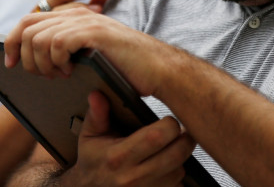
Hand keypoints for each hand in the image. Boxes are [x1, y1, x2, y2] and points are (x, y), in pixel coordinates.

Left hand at [5, 7, 175, 97]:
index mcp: (73, 17)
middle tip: (41, 76)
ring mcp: (86, 21)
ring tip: (59, 75)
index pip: (28, 20)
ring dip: (41, 62)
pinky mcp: (94, 32)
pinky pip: (56, 43)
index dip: (11, 42)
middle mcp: (77, 14)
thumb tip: (32, 61)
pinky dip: (56, 61)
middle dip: (24, 56)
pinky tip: (70, 71)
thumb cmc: (125, 67)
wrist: (156, 68)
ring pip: (38, 38)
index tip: (9, 64)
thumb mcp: (88, 55)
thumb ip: (66, 50)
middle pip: (26, 27)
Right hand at [58, 91, 194, 186]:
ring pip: (180, 171)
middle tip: (181, 131)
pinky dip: (177, 174)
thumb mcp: (89, 136)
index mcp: (118, 157)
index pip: (156, 137)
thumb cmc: (92, 161)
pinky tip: (168, 165)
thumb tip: (97, 95)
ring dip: (181, 157)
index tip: (168, 120)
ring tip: (172, 147)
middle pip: (176, 154)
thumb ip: (97, 114)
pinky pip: (178, 185)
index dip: (169, 125)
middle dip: (184, 139)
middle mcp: (133, 177)